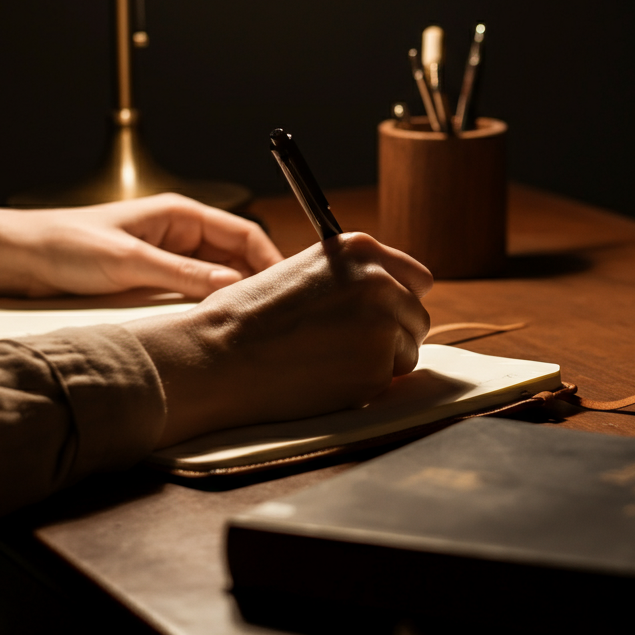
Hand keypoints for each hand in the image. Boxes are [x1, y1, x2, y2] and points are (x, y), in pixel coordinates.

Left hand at [0, 194, 283, 300]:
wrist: (22, 258)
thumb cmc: (67, 244)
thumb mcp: (130, 261)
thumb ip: (183, 275)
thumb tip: (231, 285)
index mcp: (181, 215)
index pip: (243, 232)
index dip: (269, 257)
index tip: (284, 285)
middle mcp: (181, 234)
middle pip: (237, 255)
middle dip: (257, 278)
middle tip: (272, 309)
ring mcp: (170, 257)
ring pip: (219, 275)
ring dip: (234, 294)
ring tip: (250, 318)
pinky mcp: (156, 279)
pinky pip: (196, 290)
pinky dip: (210, 304)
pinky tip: (217, 321)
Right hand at [129, 233, 432, 446]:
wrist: (217, 355)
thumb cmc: (248, 316)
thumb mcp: (307, 272)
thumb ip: (353, 278)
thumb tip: (391, 297)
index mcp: (360, 249)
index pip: (417, 278)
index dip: (400, 300)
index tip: (385, 315)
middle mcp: (380, 280)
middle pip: (416, 316)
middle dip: (393, 334)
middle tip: (350, 347)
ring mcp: (383, 323)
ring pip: (407, 351)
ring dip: (379, 361)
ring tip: (329, 359)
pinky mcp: (377, 367)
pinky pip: (388, 381)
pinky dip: (364, 385)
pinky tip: (324, 377)